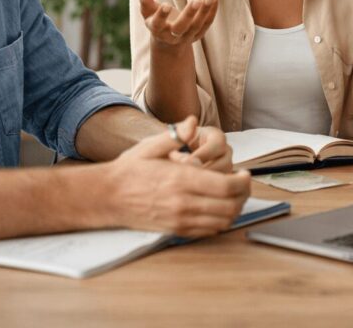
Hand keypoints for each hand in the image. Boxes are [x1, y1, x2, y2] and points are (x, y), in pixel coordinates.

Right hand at [102, 116, 250, 236]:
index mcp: (181, 179)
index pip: (226, 186)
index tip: (245, 174)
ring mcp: (180, 219)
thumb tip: (192, 122)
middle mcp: (183, 203)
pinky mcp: (176, 230)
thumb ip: (175, 135)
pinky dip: (221, 221)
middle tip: (244, 184)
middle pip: (230, 206)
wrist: (107, 197)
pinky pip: (209, 231)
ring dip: (235, 209)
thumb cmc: (129, 170)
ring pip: (223, 221)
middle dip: (244, 195)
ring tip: (235, 195)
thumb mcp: (150, 146)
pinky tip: (219, 208)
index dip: (243, 182)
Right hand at [140, 0, 218, 47]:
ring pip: (197, 25)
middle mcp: (172, 36)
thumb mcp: (148, 12)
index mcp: (157, 30)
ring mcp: (186, 37)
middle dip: (189, 14)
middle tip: (196, 0)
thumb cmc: (156, 21)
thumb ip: (145, 0)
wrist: (168, 42)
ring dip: (205, 11)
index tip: (166, 5)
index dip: (161, 15)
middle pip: (181, 27)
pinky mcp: (198, 35)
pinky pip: (207, 23)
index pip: (158, 24)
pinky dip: (212, 11)